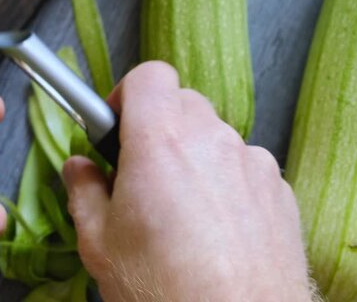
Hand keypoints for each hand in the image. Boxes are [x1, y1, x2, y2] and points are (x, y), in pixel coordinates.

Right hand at [63, 62, 314, 301]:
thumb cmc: (163, 290)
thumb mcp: (99, 242)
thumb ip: (83, 191)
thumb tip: (78, 168)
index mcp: (161, 142)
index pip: (149, 76)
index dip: (127, 94)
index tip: (116, 125)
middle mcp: (212, 141)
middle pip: (183, 102)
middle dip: (157, 126)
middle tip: (140, 172)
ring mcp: (252, 164)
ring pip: (214, 135)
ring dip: (193, 155)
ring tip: (180, 209)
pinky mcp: (279, 191)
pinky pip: (244, 166)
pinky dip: (225, 180)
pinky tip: (215, 227)